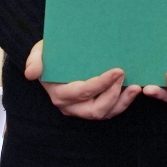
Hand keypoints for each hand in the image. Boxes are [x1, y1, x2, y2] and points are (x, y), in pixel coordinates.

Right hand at [23, 40, 145, 120]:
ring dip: (122, 102)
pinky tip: (133, 90)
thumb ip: (34, 60)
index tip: (117, 71)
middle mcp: (70, 106)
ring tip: (135, 87)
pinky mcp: (93, 108)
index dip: (101, 84)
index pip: (82, 92)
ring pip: (105, 113)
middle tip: (124, 75)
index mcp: (59, 93)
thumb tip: (31, 73)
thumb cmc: (50, 54)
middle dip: (113, 95)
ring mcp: (82, 110)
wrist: (55, 60)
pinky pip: (110, 111)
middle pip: (95, 109)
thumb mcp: (39, 52)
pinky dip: (123, 103)